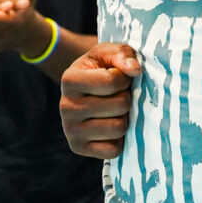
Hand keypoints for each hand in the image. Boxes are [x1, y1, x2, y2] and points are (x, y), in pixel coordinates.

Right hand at [60, 43, 141, 158]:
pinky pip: (113, 150)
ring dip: (124, 117)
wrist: (86, 88)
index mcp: (70, 79)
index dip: (124, 78)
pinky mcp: (79, 148)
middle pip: (119, 106)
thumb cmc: (101, 67)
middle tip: (118, 94)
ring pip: (118, 128)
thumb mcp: (109, 53)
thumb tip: (135, 70)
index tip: (119, 76)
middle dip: (126, 98)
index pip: (112, 82)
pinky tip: (111, 124)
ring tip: (115, 109)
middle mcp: (65, 107)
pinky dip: (119, 138)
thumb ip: (123, 55)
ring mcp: (70, 130)